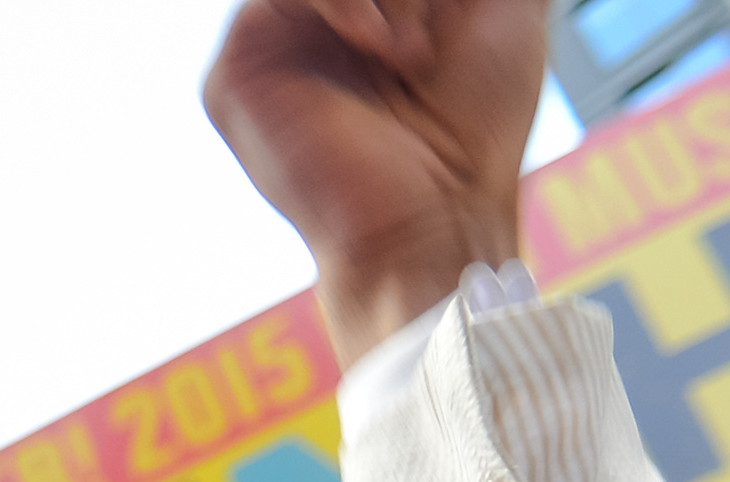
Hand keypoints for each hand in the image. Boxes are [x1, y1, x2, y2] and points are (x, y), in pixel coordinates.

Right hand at [202, 0, 548, 361]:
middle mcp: (299, 21)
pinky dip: (344, 2)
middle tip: (434, 25)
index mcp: (351, 5)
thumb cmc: (473, 125)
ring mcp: (262, 43)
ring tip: (416, 45)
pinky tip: (383, 48)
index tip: (435, 24)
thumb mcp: (494, 0)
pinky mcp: (235, 71)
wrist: (439, 212)